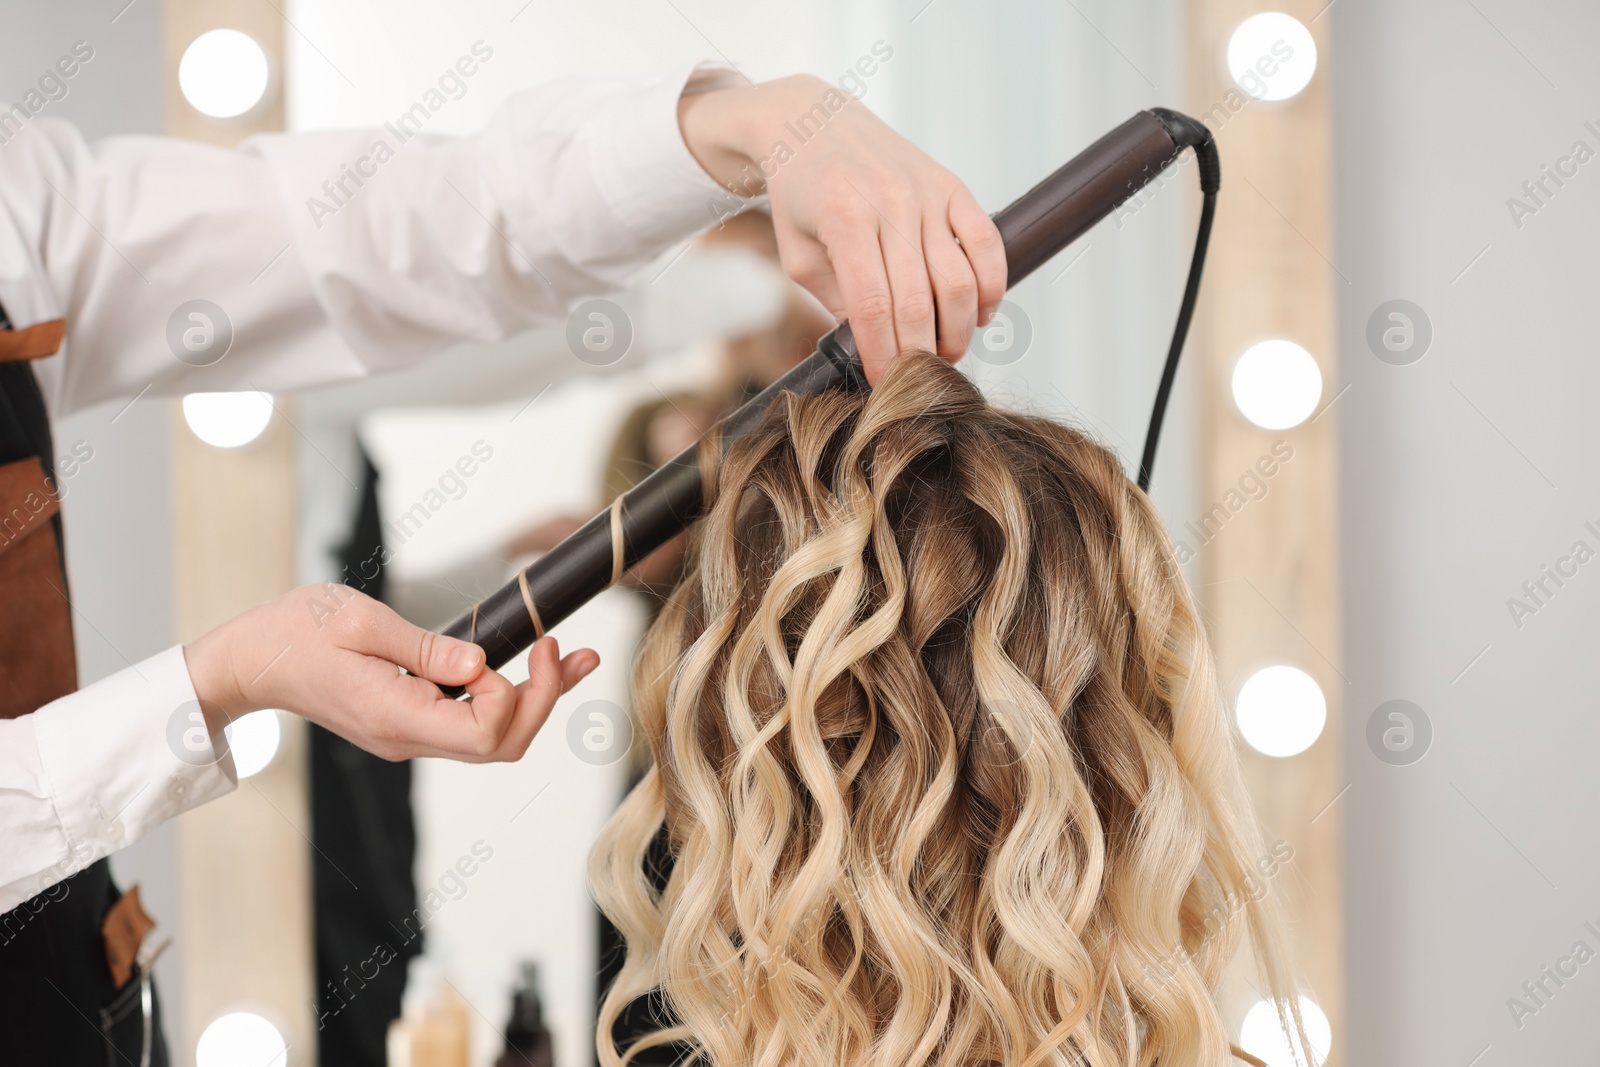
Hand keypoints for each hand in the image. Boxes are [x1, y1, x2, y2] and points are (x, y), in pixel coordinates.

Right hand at [183, 585, 598, 761]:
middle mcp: (408, 738)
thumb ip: (425, 648)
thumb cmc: (293, 631)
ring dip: (538, 700)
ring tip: (574, 656)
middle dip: (546, 700)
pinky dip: (509, 697)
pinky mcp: (410, 722)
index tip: (526, 646)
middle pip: (502, 745)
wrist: (248, 661)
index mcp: (395, 716)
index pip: (486, 733)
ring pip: (493, 739)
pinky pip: (472, 723)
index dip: (517, 694)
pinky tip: (535, 665)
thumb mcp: (360, 621)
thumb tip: (481, 665)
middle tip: (564, 649)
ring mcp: (409, 736)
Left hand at [678, 74, 1006, 382]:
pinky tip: (981, 313)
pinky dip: (991, 285)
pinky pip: (986, 243)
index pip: (872, 306)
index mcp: (844, 220)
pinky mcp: (952, 185)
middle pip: (918, 301)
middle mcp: (890, 203)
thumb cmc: (801, 197)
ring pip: (959, 279)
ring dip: (959, 329)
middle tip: (919, 377)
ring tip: (947, 351)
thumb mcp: (799, 254)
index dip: (882, 354)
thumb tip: (875, 348)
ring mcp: (926, 193)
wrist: (813, 123)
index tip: (884, 384)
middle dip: (921, 352)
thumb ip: (837, 300)